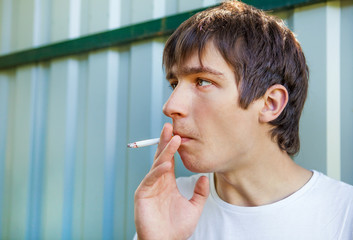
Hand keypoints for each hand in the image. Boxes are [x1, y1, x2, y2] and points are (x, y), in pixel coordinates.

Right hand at [134, 123, 209, 239]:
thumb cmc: (177, 227)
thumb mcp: (194, 207)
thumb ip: (200, 193)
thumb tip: (205, 178)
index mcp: (168, 182)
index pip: (169, 159)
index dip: (173, 147)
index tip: (178, 133)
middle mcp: (158, 181)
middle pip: (161, 157)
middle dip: (165, 141)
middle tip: (170, 126)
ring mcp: (149, 186)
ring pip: (157, 165)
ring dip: (165, 152)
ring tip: (174, 139)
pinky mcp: (142, 194)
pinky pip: (151, 179)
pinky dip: (158, 171)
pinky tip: (166, 164)